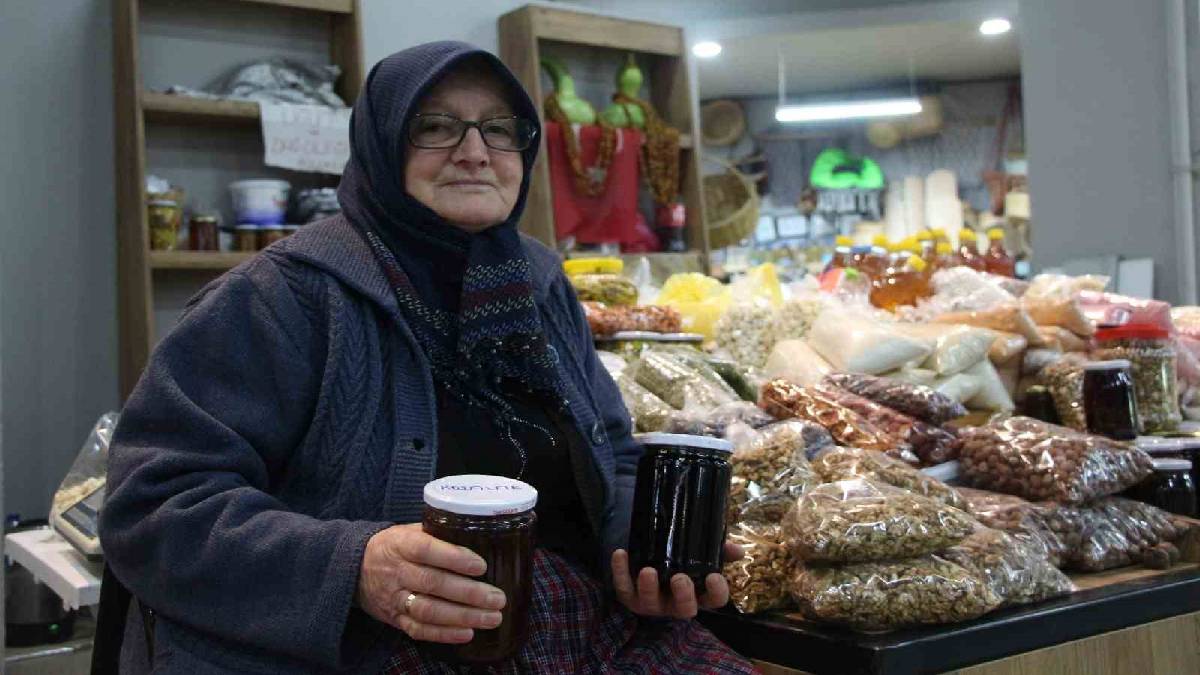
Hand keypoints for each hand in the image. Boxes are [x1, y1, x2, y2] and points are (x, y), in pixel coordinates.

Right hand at [357, 523, 505, 643]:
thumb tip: (479, 534)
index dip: (454, 558)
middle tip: (497, 598)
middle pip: (433, 584)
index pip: (427, 550)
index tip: (481, 565)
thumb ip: (438, 533)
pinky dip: (444, 634)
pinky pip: (418, 630)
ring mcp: (395, 598)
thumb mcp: (409, 530)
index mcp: (401, 544)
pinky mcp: (394, 619)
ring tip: (491, 618)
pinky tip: (468, 633)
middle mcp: (397, 572)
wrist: (354, 568)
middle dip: (469, 593)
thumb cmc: (394, 546)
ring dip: (463, 616)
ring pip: (428, 610)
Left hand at [610, 542, 741, 618]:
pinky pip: (623, 588)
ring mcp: (651, 602)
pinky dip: (620, 571)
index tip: (714, 577)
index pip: (714, 601)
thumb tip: (738, 550)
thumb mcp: (698, 553)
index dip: (716, 592)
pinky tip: (620, 553)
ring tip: (648, 570)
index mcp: (697, 594)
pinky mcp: (629, 596)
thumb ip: (718, 549)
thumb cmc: (678, 558)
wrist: (646, 553)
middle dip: (682, 596)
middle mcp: (675, 603)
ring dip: (648, 587)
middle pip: (684, 610)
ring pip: (650, 603)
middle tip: (679, 578)